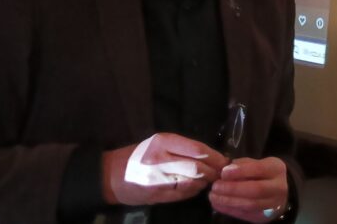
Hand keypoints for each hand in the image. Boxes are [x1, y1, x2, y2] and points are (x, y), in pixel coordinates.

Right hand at [102, 133, 228, 205]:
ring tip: (210, 179)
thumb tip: (210, 154)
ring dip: (205, 182)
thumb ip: (182, 147)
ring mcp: (158, 179)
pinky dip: (194, 191)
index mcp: (162, 142)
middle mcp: (160, 159)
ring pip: (192, 182)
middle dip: (213, 171)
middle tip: (221, 172)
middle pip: (197, 167)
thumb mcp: (158, 143)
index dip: (215, 156)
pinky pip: (183, 194)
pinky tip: (197, 188)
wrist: (111, 175)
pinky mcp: (156, 194)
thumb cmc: (138, 155)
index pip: (197, 149)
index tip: (225, 160)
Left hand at [209, 156, 288, 221]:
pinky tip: (217, 204)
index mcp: (276, 169)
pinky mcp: (263, 217)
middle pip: (255, 190)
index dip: (240, 171)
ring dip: (228, 201)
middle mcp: (278, 188)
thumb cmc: (265, 174)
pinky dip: (229, 209)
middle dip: (232, 189)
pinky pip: (245, 214)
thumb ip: (244, 165)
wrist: (281, 192)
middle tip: (215, 186)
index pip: (259, 169)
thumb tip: (226, 170)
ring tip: (213, 196)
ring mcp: (272, 205)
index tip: (223, 173)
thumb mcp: (259, 162)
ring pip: (250, 205)